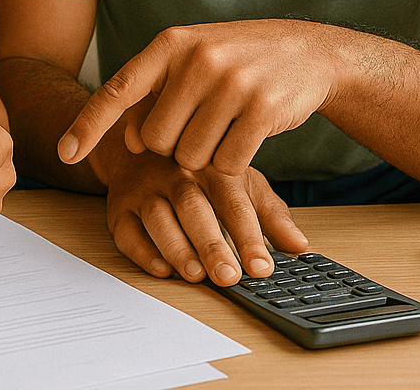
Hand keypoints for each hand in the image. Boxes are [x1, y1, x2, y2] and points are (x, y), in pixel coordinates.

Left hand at [59, 20, 335, 175]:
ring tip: (225, 126)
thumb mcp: (193, 62)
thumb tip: (127, 139)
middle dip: (172, 146)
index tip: (64, 154)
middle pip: (155, 139)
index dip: (88, 125)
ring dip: (204, 157)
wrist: (309, 52)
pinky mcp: (263, 109)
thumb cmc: (238, 61)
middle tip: (200, 124)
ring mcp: (232, 83)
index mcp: (172, 43)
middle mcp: (198, 59)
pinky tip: (247, 136)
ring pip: (190, 157)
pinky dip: (232, 163)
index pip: (119, 89)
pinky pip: (227, 164)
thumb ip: (156, 95)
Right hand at [103, 150, 307, 285]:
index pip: (233, 203)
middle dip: (211, 245)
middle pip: (194, 209)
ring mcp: (146, 188)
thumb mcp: (241, 182)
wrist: (142, 144)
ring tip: (195, 274)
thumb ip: (270, 214)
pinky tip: (160, 268)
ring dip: (176, 247)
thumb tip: (299, 246)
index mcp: (212, 166)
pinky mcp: (120, 205)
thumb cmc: (199, 170)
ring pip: (159, 217)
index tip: (262, 267)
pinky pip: (127, 230)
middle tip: (229, 277)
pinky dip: (142, 251)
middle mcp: (177, 173)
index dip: (249, 236)